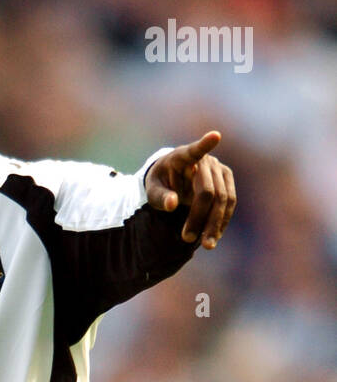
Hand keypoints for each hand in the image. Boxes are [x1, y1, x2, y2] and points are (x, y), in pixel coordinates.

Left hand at [145, 130, 235, 248]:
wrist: (174, 178)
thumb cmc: (161, 182)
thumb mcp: (152, 190)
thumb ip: (160, 197)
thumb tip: (172, 204)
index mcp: (182, 157)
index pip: (194, 151)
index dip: (205, 145)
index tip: (215, 136)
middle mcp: (205, 160)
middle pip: (208, 191)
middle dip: (200, 217)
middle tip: (186, 239)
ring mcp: (219, 169)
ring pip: (224, 198)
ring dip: (216, 223)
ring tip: (206, 245)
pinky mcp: (227, 180)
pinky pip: (230, 203)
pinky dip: (222, 221)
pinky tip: (214, 237)